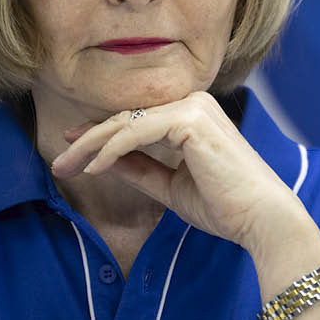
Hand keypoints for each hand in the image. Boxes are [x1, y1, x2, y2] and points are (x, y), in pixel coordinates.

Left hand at [49, 91, 310, 250]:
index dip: (98, 135)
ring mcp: (192, 107)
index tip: (70, 152)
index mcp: (192, 114)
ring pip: (126, 122)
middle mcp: (193, 102)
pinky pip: (137, 131)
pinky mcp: (189, 120)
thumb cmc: (224, 205)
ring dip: (90, 145)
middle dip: (86, 141)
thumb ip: (138, 169)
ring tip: (65, 166)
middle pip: (126, 117)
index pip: (135, 120)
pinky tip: (92, 168)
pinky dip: (111, 150)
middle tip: (58, 163)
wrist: (261, 217)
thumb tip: (101, 160)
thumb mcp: (170, 186)